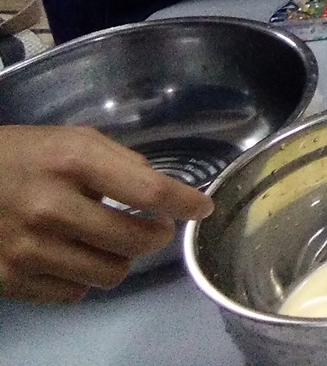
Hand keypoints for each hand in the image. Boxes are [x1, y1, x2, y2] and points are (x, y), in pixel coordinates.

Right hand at [0, 125, 213, 301]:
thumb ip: (119, 161)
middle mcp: (52, 208)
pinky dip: (81, 277)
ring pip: (110, 274)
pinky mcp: (10, 279)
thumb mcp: (73, 139)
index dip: (184, 203)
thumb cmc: (22, 156)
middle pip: (135, 242)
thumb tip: (159, 191)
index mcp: (73, 163)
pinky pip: (73, 293)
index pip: (148, 191)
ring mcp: (29, 249)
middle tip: (154, 227)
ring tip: (108, 240)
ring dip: (120, 259)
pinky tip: (72, 254)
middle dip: (156, 235)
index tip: (201, 208)